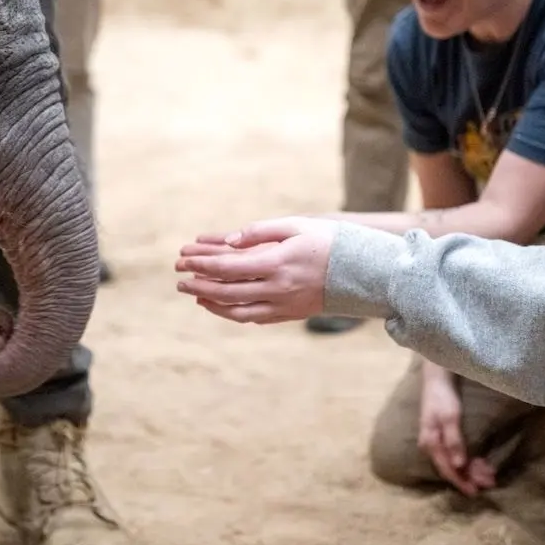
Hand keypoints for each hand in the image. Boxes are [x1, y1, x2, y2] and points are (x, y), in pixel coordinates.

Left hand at [174, 217, 333, 322]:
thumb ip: (260, 231)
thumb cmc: (330, 241)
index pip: (227, 267)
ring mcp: (285, 305)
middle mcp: (278, 288)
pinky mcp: (291, 314)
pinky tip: (221, 305)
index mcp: (277, 263)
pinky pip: (255, 318)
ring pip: (238, 311)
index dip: (201, 264)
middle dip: (199, 284)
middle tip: (179, 279)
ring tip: (194, 294)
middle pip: (227, 291)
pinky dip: (232, 313)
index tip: (183, 259)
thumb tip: (229, 241)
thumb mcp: (296, 225)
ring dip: (212, 303)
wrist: (365, 272)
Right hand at [418, 366, 495, 496]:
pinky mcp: (443, 437)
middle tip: (490, 483)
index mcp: (431, 443)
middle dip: (470, 477)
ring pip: (455, 463)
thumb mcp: (450, 417)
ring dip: (472, 470)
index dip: (461, 482)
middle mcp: (432, 446)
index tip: (475, 492)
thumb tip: (458, 465)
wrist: (437, 379)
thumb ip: (454, 441)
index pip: (447, 469)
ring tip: (489, 475)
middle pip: (452, 468)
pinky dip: (469, 461)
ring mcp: (437, 442)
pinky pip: (456, 455)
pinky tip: (481, 463)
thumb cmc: (443, 397)